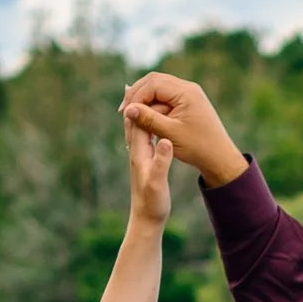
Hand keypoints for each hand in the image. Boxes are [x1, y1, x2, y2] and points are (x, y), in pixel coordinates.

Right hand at [121, 72, 246, 188]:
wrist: (220, 157)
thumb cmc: (198, 147)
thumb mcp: (170, 134)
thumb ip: (149, 119)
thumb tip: (128, 110)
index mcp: (186, 92)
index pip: (153, 84)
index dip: (136, 97)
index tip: (125, 112)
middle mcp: (188, 88)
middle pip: (154, 81)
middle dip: (137, 95)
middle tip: (124, 111)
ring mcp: (188, 94)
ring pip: (158, 89)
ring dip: (144, 101)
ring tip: (132, 116)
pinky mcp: (187, 102)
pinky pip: (165, 98)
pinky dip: (153, 106)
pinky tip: (144, 117)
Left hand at [121, 95, 173, 225]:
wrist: (145, 220)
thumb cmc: (152, 203)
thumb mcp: (159, 183)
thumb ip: (162, 162)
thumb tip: (166, 141)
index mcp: (139, 152)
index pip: (140, 120)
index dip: (147, 103)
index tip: (157, 88)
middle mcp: (136, 150)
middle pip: (136, 119)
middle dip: (141, 101)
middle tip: (147, 81)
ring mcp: (140, 155)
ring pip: (139, 126)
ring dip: (143, 110)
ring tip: (148, 93)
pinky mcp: (145, 160)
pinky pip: (146, 135)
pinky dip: (148, 123)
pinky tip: (153, 119)